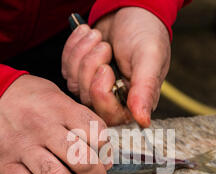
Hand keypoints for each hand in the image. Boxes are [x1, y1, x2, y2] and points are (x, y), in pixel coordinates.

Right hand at [0, 75, 111, 173]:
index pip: (97, 133)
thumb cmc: (21, 96)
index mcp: (60, 108)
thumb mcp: (54, 94)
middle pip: (81, 160)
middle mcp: (43, 128)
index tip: (103, 156)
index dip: (106, 150)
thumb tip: (101, 149)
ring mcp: (23, 147)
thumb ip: (77, 117)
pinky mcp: (4, 164)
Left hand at [62, 7, 170, 126]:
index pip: (109, 114)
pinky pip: (66, 69)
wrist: (132, 10)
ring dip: (82, 54)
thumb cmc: (146, 33)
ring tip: (98, 37)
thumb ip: (145, 90)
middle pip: (88, 99)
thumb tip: (144, 121)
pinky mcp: (82, 75)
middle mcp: (115, 99)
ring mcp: (95, 88)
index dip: (100, 92)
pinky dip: (74, 48)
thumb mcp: (149, 59)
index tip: (106, 68)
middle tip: (105, 46)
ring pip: (75, 84)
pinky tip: (87, 36)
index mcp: (135, 101)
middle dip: (89, 68)